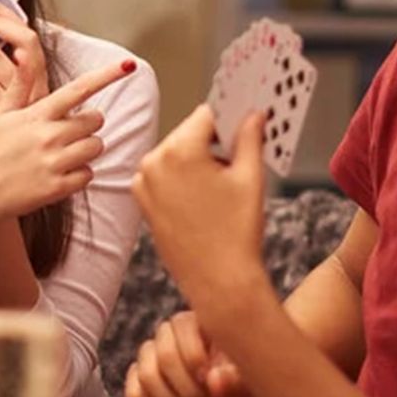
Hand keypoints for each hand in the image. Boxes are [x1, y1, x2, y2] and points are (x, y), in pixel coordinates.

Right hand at [0, 51, 135, 227]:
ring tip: (63, 153)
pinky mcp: (58, 187)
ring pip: (96, 146)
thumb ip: (19, 84)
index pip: (79, 88)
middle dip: (87, 124)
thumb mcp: (1, 114)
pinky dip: (79, 174)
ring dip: (86, 149)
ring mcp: (54, 162)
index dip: (107, 75)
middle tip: (67, 132)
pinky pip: (88, 174)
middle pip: (95, 120)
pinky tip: (59, 173)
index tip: (128, 64)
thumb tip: (23, 52)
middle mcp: (48, 136)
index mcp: (36, 114)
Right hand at [124, 310, 262, 396]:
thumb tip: (216, 381)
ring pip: (144, 372)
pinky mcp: (141, 383)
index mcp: (198, 321)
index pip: (180, 325)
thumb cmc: (246, 384)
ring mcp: (152, 358)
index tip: (211, 381)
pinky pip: (134, 393)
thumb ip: (236, 380)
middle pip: (162, 353)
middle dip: (184, 385)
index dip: (194, 357)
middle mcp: (171, 335)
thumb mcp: (250, 381)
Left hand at [132, 105, 267, 320]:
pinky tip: (209, 196)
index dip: (231, 115)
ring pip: (178, 154)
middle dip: (216, 139)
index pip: (208, 114)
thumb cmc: (235, 234)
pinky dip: (186, 177)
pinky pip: (167, 175)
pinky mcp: (143, 202)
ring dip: (201, 158)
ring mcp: (144, 184)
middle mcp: (154, 162)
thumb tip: (253, 114)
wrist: (219, 282)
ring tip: (227, 181)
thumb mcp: (250, 177)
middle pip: (191, 133)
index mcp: (179, 150)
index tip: (245, 116)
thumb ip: (250, 136)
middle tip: (242, 151)